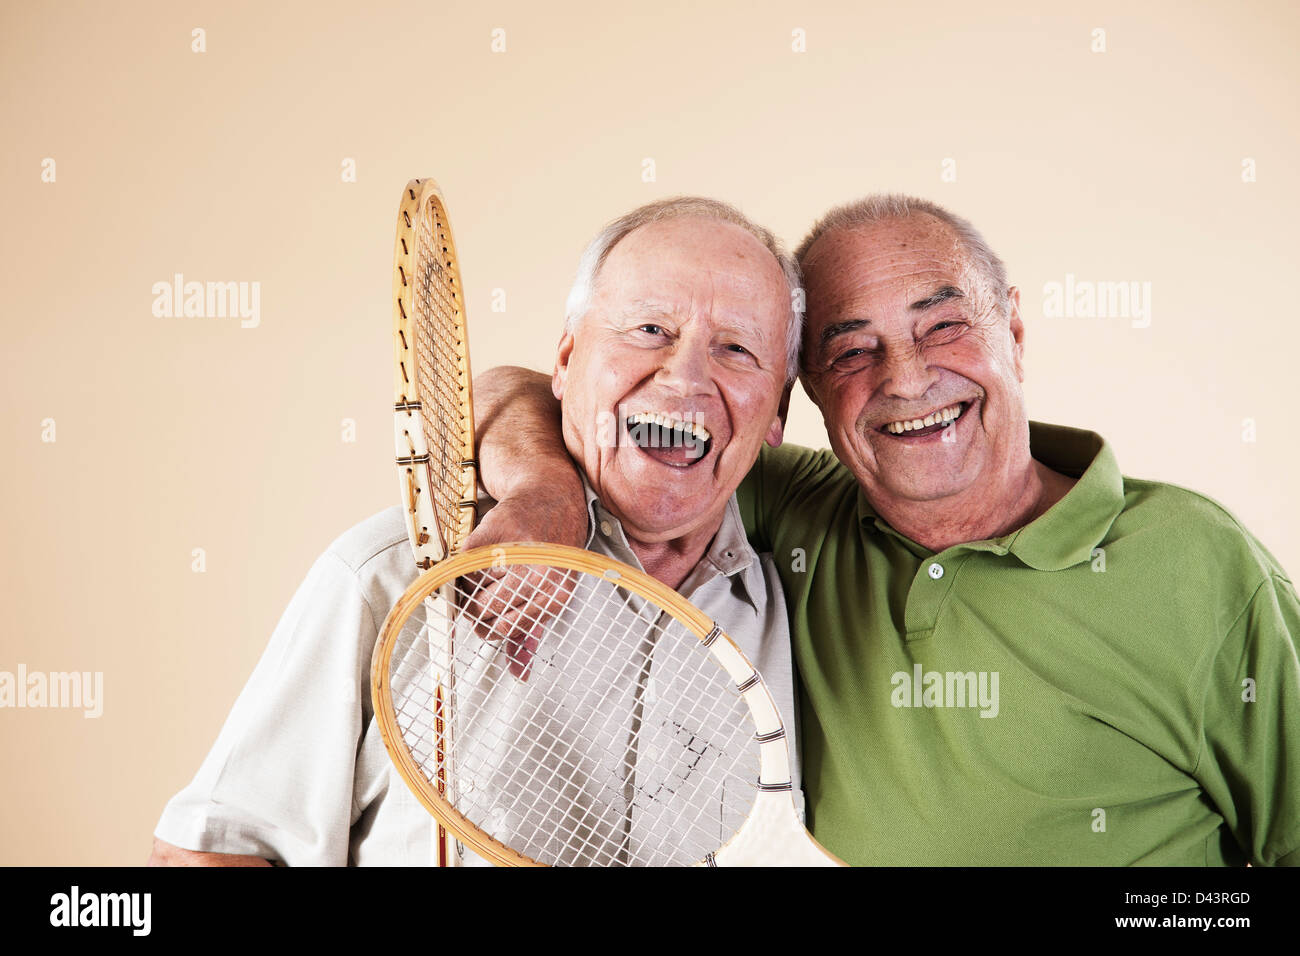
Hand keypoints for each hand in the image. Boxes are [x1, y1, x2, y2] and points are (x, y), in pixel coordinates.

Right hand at [460, 486, 587, 679]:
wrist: (551, 497)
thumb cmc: (551, 552)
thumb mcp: (551, 593)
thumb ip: (531, 633)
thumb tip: (519, 673)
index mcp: (555, 597)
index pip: (504, 628)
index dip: (489, 626)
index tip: (487, 617)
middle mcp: (539, 575)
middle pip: (484, 610)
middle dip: (478, 606)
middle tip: (486, 591)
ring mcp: (517, 551)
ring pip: (473, 586)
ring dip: (474, 580)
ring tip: (494, 566)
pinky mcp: (496, 531)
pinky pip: (465, 560)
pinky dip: (468, 560)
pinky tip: (486, 551)